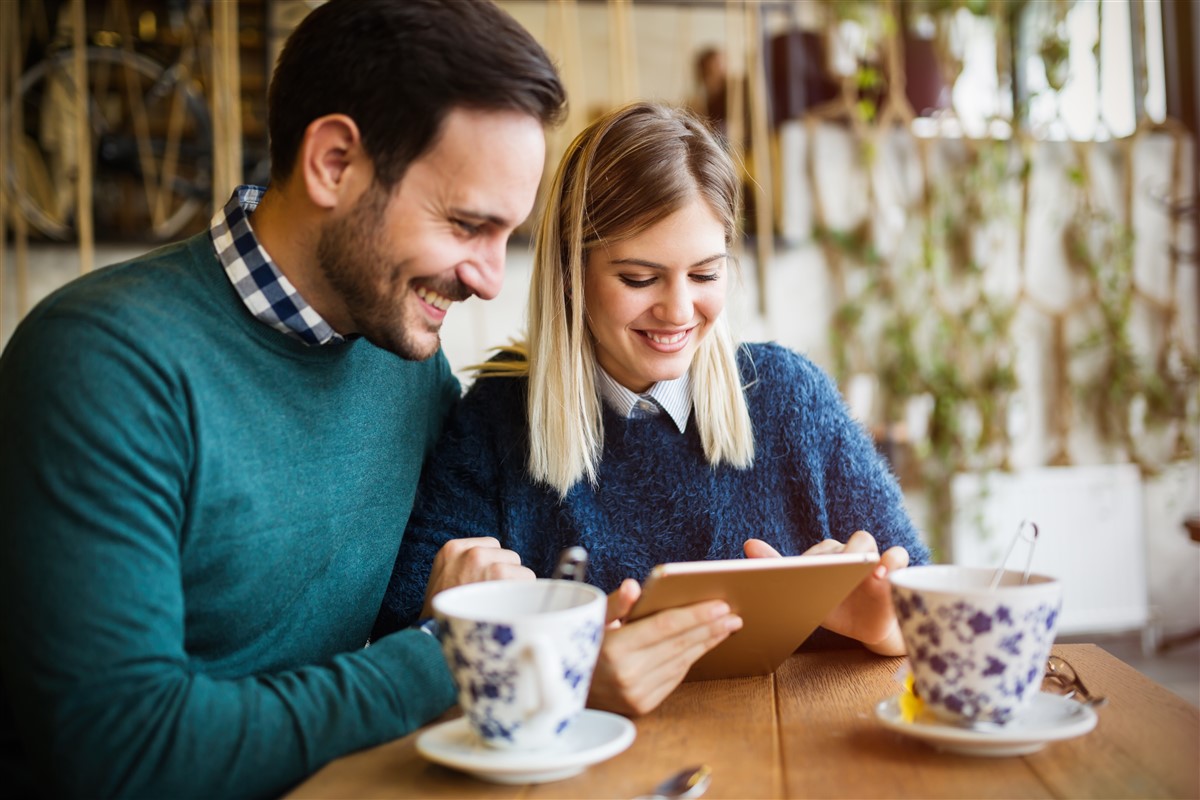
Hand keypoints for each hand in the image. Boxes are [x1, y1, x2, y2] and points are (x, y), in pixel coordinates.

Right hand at [421, 537, 534, 616]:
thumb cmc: (440, 617)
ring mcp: (485, 562)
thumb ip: (464, 568)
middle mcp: (468, 551)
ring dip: (515, 585)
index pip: (490, 546)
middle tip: (492, 599)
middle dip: (505, 575)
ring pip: (518, 566)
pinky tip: (510, 608)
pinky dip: (525, 593)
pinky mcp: (499, 573)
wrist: (434, 640)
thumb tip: (490, 569)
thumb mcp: (443, 582)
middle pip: (506, 555)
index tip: (486, 585)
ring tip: (499, 605)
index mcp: (452, 550)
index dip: (493, 566)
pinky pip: (527, 577)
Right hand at [587, 579, 741, 716]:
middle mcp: (626, 674)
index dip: (694, 615)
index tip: (719, 605)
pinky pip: (674, 677)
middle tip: (732, 614)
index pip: (664, 627)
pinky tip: (703, 644)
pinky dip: (691, 658)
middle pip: (678, 644)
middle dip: (709, 627)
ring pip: (681, 661)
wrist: (565, 689)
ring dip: (706, 643)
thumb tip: (633, 586)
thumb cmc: (581, 646)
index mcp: (613, 648)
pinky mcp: (642, 705)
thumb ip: (615, 603)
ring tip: (725, 627)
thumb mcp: (590, 620)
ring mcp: (636, 693)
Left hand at [743, 532, 908, 655]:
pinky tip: (883, 574)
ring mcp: (873, 559)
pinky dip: (892, 561)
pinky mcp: (895, 571)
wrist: (866, 628)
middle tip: (834, 572)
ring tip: (863, 572)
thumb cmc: (833, 607)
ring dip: (863, 555)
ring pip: (866, 542)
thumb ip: (779, 568)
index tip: (805, 571)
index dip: (814, 559)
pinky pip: (897, 555)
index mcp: (828, 555)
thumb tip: (748, 544)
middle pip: (842, 543)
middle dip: (839, 556)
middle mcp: (849, 552)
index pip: (823, 550)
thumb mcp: (806, 595)